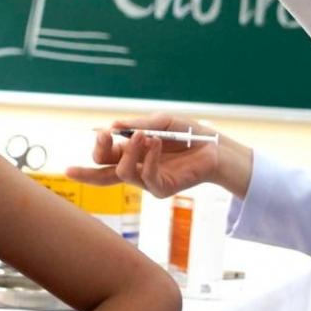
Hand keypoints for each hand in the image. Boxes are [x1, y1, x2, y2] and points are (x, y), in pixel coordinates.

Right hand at [68, 114, 252, 197]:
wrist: (214, 147)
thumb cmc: (187, 134)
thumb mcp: (161, 122)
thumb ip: (138, 123)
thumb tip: (112, 125)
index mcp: (131, 152)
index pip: (104, 155)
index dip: (99, 145)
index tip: (102, 132)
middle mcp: (135, 169)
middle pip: (102, 173)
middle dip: (97, 157)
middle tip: (104, 137)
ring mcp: (147, 181)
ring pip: (123, 173)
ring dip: (129, 151)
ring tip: (143, 134)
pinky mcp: (162, 188)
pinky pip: (148, 176)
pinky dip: (150, 157)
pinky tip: (157, 142)